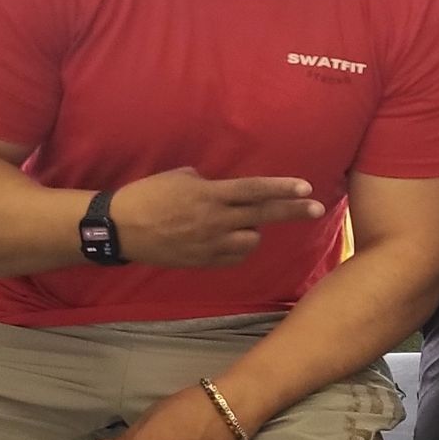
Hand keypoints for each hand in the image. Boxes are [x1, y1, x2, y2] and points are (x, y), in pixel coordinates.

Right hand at [110, 167, 324, 267]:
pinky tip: (226, 239)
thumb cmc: (147, 195)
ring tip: (240, 222)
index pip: (254, 191)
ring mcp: (210, 245)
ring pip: (251, 240)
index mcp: (209, 195)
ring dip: (252, 230)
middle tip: (318, 209)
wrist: (120, 229)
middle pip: (263, 216)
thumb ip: (208, 184)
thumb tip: (223, 190)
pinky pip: (233, 256)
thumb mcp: (180, 178)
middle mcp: (215, 221)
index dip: (281, 189)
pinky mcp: (203, 262)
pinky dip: (236, 247)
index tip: (306, 188)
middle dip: (293, 212)